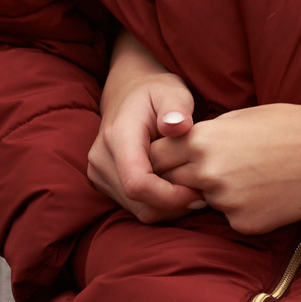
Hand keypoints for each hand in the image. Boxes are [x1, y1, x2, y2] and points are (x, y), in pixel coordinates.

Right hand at [86, 29, 207, 222]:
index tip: (198, 192)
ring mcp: (98, 172)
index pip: (138, 184)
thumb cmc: (155, 91)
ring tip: (191, 188)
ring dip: (167, 207)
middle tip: (202, 193)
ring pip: (138, 210)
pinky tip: (175, 188)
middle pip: (139, 203)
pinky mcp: (102, 181)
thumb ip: (176, 108)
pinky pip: (134, 207)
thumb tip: (177, 126)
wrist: (127, 92)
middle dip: (174, 205)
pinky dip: (158, 204)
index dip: (170, 197)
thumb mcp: (171, 91)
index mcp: (118, 136)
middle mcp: (102, 158)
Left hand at [148, 97, 300, 235]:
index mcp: (202, 140)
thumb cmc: (287, 126)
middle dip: (178, 179)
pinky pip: (229, 217)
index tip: (170, 159)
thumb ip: (205, 135)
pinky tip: (264, 193)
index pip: (154, 156)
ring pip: (201, 201)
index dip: (160, 158)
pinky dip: (240, 208)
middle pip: (169, 183)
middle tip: (202, 172)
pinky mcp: (244, 224)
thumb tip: (180, 147)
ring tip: (247, 177)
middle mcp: (207, 173)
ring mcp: (225, 202)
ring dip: (212, 194)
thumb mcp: (238, 117)